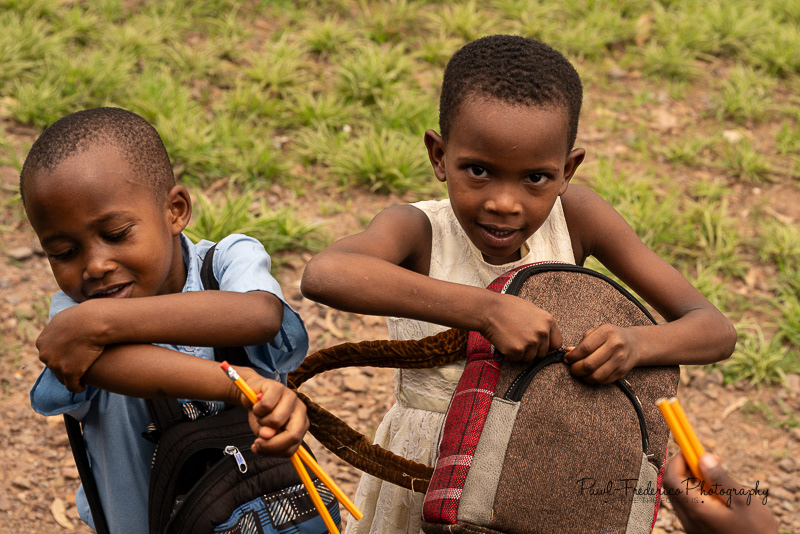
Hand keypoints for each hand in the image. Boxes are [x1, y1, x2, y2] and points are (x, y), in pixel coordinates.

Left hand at [36, 304, 105, 392]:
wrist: (92, 321)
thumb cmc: (82, 316)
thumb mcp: (62, 319)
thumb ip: (57, 329)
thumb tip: (60, 328)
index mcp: (42, 342)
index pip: (49, 355)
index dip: (60, 357)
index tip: (70, 358)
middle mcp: (45, 355)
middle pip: (54, 367)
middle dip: (64, 369)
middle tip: (77, 368)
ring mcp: (56, 364)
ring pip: (62, 378)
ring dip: (70, 379)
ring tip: (80, 379)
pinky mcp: (69, 372)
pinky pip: (72, 386)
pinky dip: (77, 388)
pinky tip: (83, 386)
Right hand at [237, 369, 308, 456]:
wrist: (251, 394)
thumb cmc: (262, 416)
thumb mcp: (264, 433)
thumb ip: (268, 439)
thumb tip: (267, 435)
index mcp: (301, 425)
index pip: (293, 447)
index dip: (273, 452)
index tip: (258, 449)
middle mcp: (301, 410)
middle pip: (293, 435)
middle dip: (271, 444)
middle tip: (256, 442)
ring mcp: (291, 397)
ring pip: (276, 420)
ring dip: (261, 422)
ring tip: (260, 417)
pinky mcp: (278, 387)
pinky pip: (266, 406)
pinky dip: (256, 409)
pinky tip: (257, 406)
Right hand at [482, 293, 561, 361]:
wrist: (489, 309)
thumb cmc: (507, 307)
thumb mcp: (531, 310)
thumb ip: (542, 324)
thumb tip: (547, 337)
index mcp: (548, 321)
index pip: (557, 343)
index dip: (547, 345)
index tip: (539, 345)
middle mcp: (542, 332)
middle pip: (543, 353)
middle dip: (532, 350)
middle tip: (519, 339)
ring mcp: (530, 342)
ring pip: (530, 358)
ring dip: (521, 352)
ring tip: (511, 338)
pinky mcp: (517, 350)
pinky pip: (517, 359)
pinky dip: (510, 354)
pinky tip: (505, 341)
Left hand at [563, 324, 639, 383]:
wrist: (634, 343)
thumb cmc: (611, 337)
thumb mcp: (597, 332)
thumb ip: (582, 342)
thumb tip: (567, 351)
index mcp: (606, 332)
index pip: (585, 348)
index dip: (573, 356)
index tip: (567, 359)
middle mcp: (615, 345)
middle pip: (589, 364)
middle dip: (576, 369)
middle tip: (571, 368)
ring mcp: (620, 359)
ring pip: (596, 375)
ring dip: (583, 377)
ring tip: (579, 373)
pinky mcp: (622, 371)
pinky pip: (604, 381)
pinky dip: (593, 380)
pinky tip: (589, 375)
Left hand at [663, 453, 777, 533]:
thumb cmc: (756, 531)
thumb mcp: (743, 500)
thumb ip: (720, 478)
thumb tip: (703, 458)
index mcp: (696, 509)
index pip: (672, 478)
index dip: (678, 460)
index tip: (692, 450)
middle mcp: (688, 519)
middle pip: (673, 487)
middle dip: (685, 469)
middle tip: (707, 462)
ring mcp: (691, 527)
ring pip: (681, 497)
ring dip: (692, 482)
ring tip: (717, 480)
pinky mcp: (698, 532)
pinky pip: (690, 508)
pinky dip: (698, 495)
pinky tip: (718, 496)